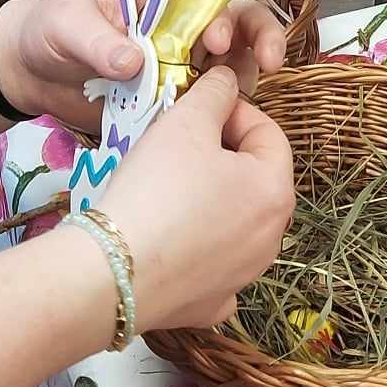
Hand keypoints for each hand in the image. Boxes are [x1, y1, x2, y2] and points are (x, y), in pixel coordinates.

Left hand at [0, 0, 287, 132]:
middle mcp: (178, 34)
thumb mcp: (68, 24)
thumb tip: (133, 61)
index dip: (226, 15)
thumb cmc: (47, 29)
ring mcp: (175, 73)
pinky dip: (214, 121)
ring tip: (239, 104)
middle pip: (237, 31)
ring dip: (243, 84)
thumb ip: (98, 40)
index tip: (216, 41)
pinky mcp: (165, 108)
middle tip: (268, 64)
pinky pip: (201, 114)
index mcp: (161, 2)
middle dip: (260, 42)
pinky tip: (215, 135)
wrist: (24, 72)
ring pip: (228, 74)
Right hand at [98, 65, 293, 331]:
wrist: (111, 274)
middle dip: (221, 155)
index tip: (197, 110)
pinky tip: (169, 241)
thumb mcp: (184, 123)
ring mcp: (245, 277)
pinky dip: (197, 251)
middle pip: (254, 178)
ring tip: (168, 188)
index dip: (233, 112)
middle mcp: (272, 238)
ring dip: (210, 199)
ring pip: (235, 222)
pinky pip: (214, 267)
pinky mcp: (213, 306)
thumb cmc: (156, 189)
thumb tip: (229, 81)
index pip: (268, 133)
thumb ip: (215, 93)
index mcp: (275, 191)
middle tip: (178, 146)